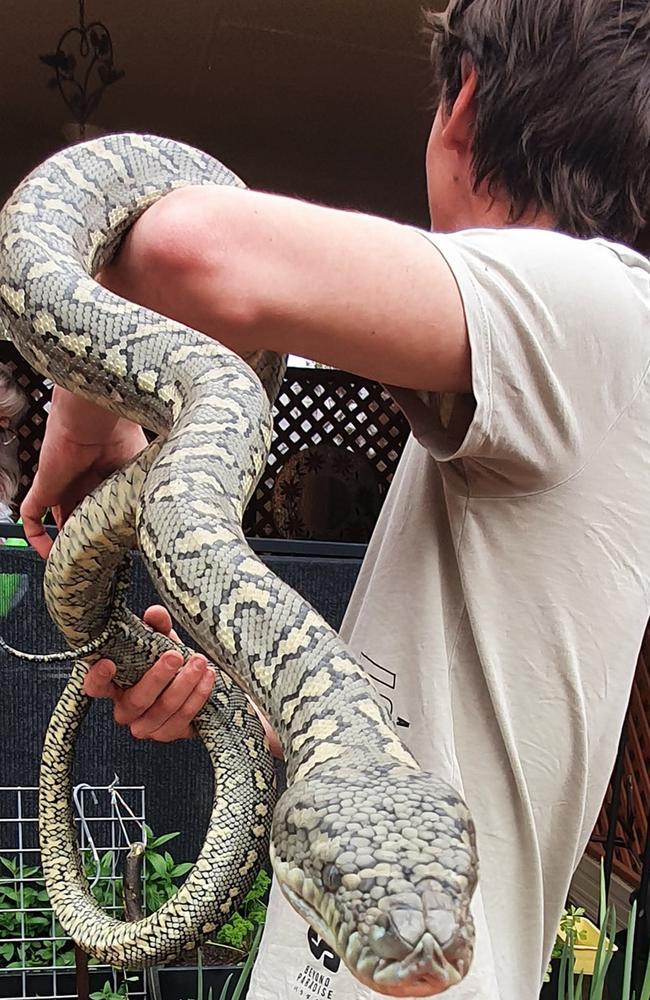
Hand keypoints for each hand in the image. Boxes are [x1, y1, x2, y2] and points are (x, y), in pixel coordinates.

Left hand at [21, 388, 146, 557]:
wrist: (95, 416)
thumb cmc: (121, 431)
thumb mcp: (140, 474)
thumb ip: (144, 500)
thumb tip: (155, 530)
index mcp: (110, 474)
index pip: (107, 506)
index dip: (111, 526)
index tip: (121, 546)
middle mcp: (85, 481)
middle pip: (83, 516)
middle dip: (88, 537)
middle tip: (100, 557)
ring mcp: (63, 485)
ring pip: (60, 520)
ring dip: (65, 542)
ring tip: (78, 563)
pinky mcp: (45, 487)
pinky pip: (32, 516)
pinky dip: (36, 537)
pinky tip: (49, 554)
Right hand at [84, 605, 215, 741]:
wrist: (191, 682)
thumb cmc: (166, 659)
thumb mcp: (161, 639)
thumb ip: (156, 625)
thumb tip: (155, 613)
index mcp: (115, 685)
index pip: (95, 687)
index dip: (97, 679)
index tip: (108, 663)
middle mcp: (126, 709)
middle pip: (136, 701)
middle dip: (157, 678)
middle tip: (174, 655)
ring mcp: (146, 725)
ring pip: (162, 710)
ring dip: (184, 685)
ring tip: (199, 662)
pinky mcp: (168, 733)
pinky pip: (182, 719)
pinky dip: (197, 696)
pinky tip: (208, 678)